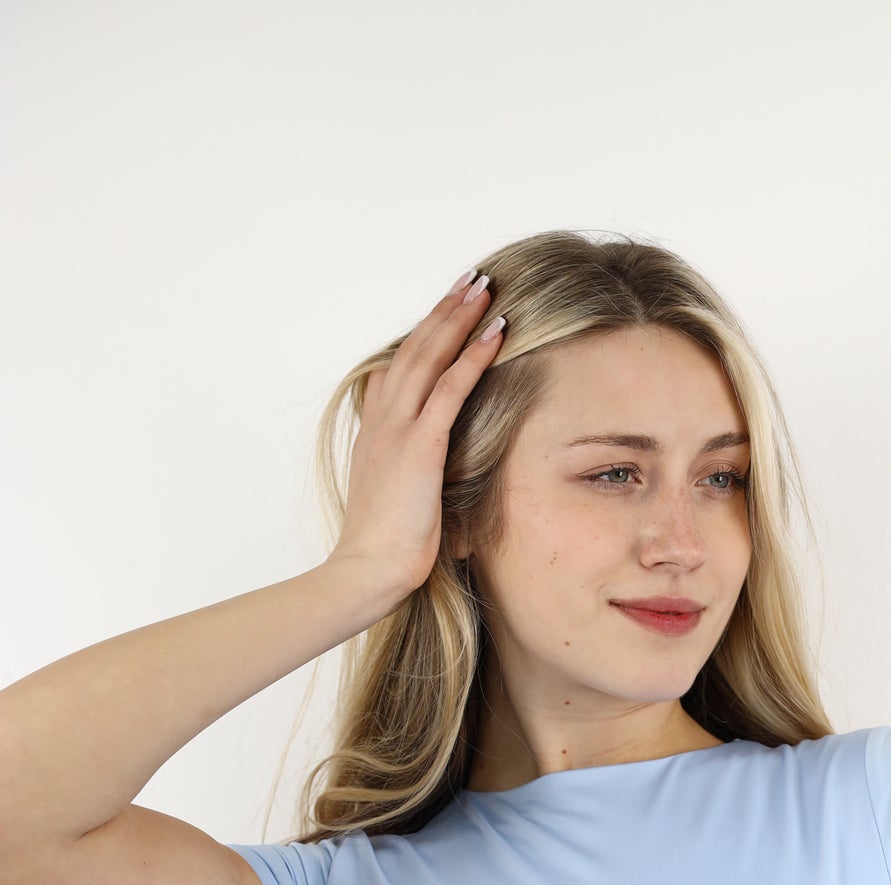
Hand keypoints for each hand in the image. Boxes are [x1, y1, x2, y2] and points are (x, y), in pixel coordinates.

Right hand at [328, 266, 507, 605]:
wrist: (366, 571)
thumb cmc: (383, 552)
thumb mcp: (397, 504)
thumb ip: (411, 480)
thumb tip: (432, 482)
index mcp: (376, 434)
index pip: (398, 371)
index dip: (423, 337)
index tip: (445, 312)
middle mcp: (383, 422)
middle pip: (415, 349)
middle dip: (444, 311)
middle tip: (471, 279)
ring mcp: (398, 430)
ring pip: (429, 356)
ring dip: (458, 317)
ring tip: (484, 287)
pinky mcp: (419, 446)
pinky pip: (450, 389)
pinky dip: (474, 356)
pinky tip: (496, 331)